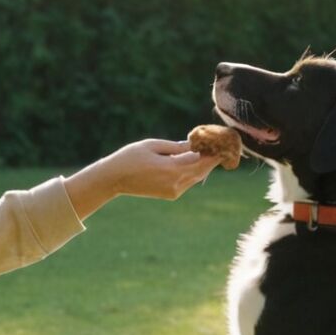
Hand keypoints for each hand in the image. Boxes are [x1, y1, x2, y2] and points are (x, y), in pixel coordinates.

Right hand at [64, 138, 221, 219]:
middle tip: (221, 144)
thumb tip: (195, 145)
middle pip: (203, 169)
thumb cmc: (131, 157)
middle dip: (213, 157)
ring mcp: (174, 191)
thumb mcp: (153, 145)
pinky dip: (194, 171)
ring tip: (211, 149)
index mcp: (171, 168)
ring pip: (197, 176)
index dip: (213, 149)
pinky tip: (195, 160)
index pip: (201, 158)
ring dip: (205, 164)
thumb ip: (176, 147)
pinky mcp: (171, 195)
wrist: (114, 179)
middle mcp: (176, 182)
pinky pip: (188, 181)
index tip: (221, 140)